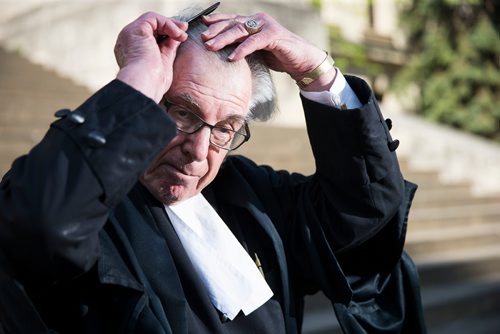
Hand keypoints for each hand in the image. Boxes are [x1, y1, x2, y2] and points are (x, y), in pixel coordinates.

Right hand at [114, 12, 187, 101]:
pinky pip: (153, 18)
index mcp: (133, 51)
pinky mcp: (136, 29)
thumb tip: (177, 37)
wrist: (145, 85)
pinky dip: (168, 24)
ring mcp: (130, 34)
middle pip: (151, 27)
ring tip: (182, 35)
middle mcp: (129, 41)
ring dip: (171, 25)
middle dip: (170, 27)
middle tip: (184, 31)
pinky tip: (177, 34)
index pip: (151, 36)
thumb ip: (169, 48)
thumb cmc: (153, 83)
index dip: (167, 34)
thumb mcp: (164, 61)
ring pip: (152, 20)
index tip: (181, 38)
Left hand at [201, 12, 334, 88]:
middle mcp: (259, 21)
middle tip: (203, 39)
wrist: (301, 62)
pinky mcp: (274, 36)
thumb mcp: (257, 51)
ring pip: (241, 30)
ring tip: (212, 47)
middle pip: (233, 23)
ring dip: (224, 38)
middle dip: (216, 30)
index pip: (231, 20)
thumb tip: (224, 52)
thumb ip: (243, 46)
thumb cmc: (279, 56)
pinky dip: (242, 50)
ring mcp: (266, 26)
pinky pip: (254, 42)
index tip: (202, 26)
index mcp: (253, 23)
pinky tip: (232, 57)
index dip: (216, 21)